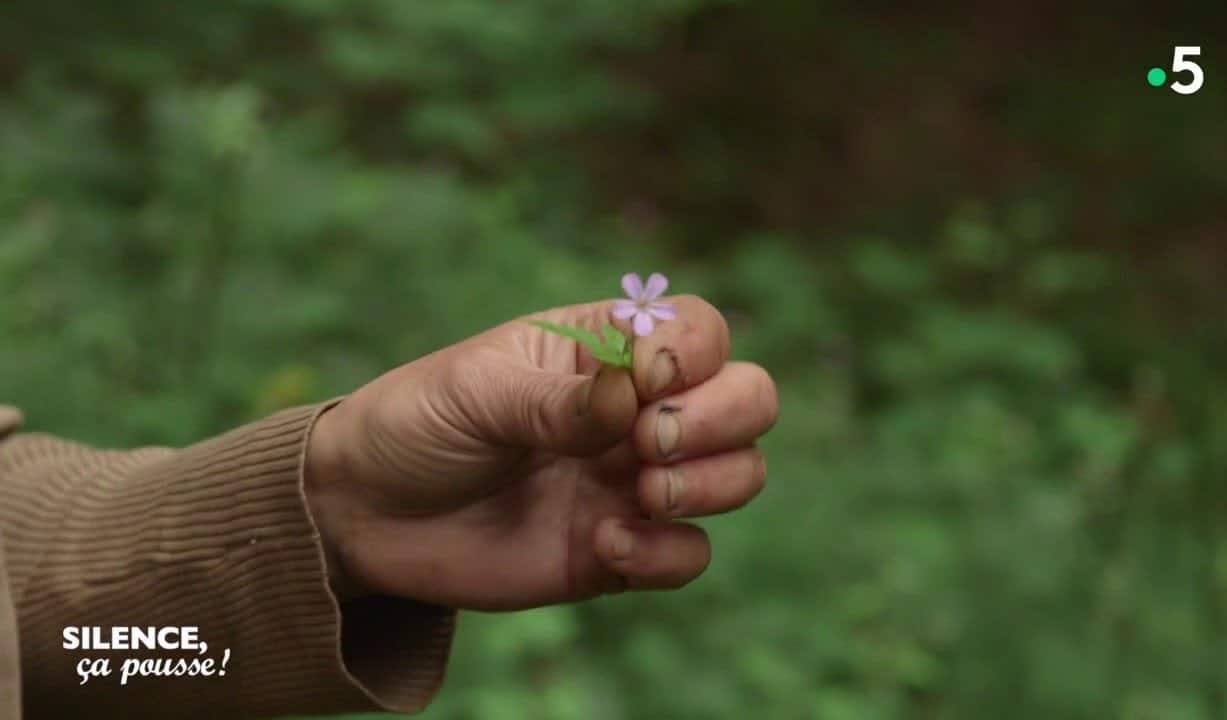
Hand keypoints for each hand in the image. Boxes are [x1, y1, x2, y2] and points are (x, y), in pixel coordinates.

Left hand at [303, 296, 777, 609]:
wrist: (365, 515)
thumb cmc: (418, 425)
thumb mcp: (477, 392)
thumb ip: (559, 399)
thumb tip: (634, 402)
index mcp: (606, 349)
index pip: (700, 329)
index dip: (693, 351)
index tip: (642, 380)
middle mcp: (637, 411)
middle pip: (749, 396)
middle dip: (724, 417)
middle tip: (651, 442)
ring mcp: (633, 481)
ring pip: (740, 473)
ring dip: (712, 483)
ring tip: (641, 493)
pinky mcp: (621, 551)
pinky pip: (691, 555)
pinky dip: (667, 553)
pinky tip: (604, 543)